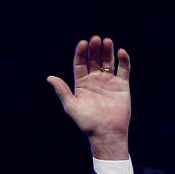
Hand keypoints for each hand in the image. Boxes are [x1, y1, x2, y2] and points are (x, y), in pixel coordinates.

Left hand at [46, 35, 130, 159]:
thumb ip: (62, 91)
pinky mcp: (122, 85)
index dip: (81, 53)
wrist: (106, 133)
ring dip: (108, 51)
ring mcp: (109, 82)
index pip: (81, 64)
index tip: (83, 43)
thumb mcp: (71, 106)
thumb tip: (49, 77)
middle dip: (95, 49)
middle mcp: (95, 80)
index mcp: (82, 84)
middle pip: (95, 59)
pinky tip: (120, 52)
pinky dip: (123, 60)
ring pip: (108, 61)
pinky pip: (124, 69)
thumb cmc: (87, 122)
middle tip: (96, 39)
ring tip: (107, 41)